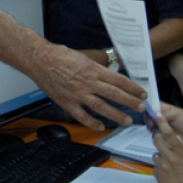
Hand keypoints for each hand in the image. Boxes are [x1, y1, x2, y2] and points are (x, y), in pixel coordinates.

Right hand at [30, 43, 146, 129]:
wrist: (39, 60)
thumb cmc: (60, 55)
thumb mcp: (83, 57)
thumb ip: (95, 68)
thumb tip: (109, 76)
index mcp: (93, 70)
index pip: (118, 80)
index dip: (132, 88)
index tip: (142, 93)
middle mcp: (87, 82)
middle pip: (114, 94)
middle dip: (130, 101)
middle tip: (142, 107)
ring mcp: (77, 94)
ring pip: (101, 107)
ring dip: (116, 114)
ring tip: (127, 120)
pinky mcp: (67, 102)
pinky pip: (81, 116)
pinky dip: (92, 123)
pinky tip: (101, 127)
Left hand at [152, 111, 182, 182]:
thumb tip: (177, 143)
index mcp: (182, 152)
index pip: (169, 133)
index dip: (162, 122)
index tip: (158, 114)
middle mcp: (171, 158)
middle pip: (157, 140)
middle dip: (157, 138)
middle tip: (160, 140)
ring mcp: (163, 167)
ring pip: (156, 154)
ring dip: (161, 157)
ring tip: (170, 165)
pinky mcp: (158, 176)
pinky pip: (156, 167)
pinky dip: (161, 169)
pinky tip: (169, 176)